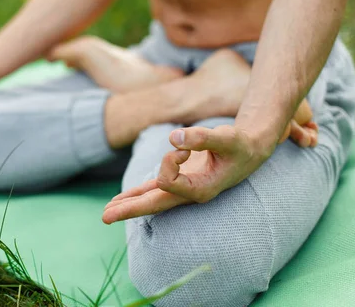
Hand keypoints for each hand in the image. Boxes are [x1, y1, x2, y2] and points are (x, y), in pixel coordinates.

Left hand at [103, 125, 270, 223]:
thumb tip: (174, 137)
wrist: (251, 148)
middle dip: (129, 209)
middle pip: (154, 205)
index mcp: (201, 190)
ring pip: (152, 199)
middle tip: (104, 217)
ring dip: (130, 203)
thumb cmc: (240, 144)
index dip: (169, 161)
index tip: (182, 145)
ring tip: (107, 211)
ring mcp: (185, 189)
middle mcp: (190, 193)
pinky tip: (125, 198)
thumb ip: (202, 137)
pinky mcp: (182, 181)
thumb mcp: (227, 138)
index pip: (169, 181)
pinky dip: (140, 193)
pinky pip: (156, 190)